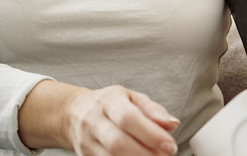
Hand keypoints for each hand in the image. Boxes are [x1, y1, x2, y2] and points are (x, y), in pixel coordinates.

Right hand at [63, 85, 180, 155]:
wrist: (74, 113)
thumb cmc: (109, 104)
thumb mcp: (132, 98)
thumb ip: (153, 110)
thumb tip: (172, 124)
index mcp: (108, 101)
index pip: (129, 118)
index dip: (151, 134)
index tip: (170, 145)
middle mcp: (94, 121)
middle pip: (118, 142)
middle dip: (146, 153)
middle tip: (165, 155)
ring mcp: (86, 141)